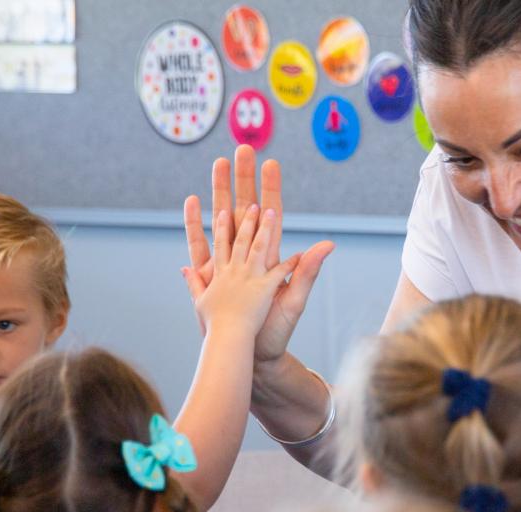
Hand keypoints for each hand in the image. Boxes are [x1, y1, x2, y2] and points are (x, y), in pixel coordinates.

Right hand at [181, 145, 334, 365]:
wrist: (253, 355)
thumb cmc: (277, 330)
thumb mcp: (293, 300)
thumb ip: (305, 271)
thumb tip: (327, 245)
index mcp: (269, 256)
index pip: (270, 214)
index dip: (270, 189)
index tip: (271, 162)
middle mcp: (247, 254)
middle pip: (244, 206)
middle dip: (244, 178)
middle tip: (242, 148)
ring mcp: (227, 262)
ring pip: (221, 218)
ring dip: (219, 190)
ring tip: (217, 164)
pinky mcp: (210, 276)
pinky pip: (200, 244)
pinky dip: (195, 223)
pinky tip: (192, 202)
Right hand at [182, 205, 298, 333]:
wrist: (229, 349)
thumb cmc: (215, 330)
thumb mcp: (200, 303)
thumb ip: (195, 283)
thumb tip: (183, 267)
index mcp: (221, 275)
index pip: (222, 243)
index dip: (223, 226)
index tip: (223, 210)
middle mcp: (235, 273)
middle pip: (240, 237)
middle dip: (244, 217)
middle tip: (249, 198)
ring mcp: (249, 280)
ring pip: (258, 248)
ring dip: (263, 229)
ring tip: (268, 211)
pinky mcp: (264, 292)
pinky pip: (279, 275)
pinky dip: (289, 266)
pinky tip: (298, 256)